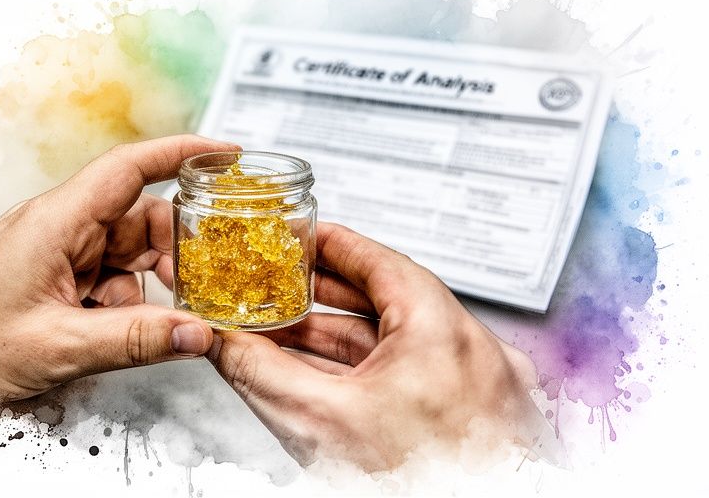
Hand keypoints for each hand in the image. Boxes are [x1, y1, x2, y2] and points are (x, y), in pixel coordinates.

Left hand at [0, 135, 238, 405]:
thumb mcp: (55, 346)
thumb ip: (133, 340)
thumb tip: (197, 333)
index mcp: (57, 221)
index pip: (131, 168)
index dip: (183, 153)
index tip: (227, 153)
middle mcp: (61, 228)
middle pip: (141, 220)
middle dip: (175, 254)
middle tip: (203, 288)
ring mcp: (58, 253)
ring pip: (128, 256)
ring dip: (147, 289)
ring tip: (152, 325)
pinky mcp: (54, 278)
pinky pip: (108, 281)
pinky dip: (124, 306)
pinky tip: (113, 334)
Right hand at [206, 223, 542, 470]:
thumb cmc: (420, 487)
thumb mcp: (320, 424)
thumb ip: (261, 372)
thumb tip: (225, 344)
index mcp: (444, 332)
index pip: (379, 261)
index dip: (330, 245)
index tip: (299, 236)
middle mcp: (476, 354)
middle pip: (389, 302)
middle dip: (325, 298)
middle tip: (281, 285)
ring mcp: (484, 390)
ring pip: (403, 346)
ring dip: (343, 342)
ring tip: (288, 337)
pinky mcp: (480, 422)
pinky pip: (421, 380)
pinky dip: (374, 375)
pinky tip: (330, 384)